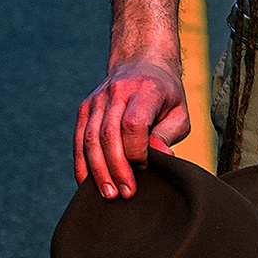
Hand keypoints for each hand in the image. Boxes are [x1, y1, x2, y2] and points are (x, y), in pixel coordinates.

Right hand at [75, 55, 188, 198]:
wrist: (141, 63)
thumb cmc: (165, 95)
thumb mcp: (179, 112)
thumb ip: (168, 135)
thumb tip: (160, 159)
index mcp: (144, 90)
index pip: (132, 124)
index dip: (136, 151)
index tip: (146, 166)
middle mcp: (117, 92)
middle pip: (108, 134)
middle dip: (116, 168)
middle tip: (125, 193)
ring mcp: (97, 100)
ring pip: (89, 139)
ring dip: (97, 170)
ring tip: (108, 195)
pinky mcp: (85, 108)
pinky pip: (78, 139)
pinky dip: (82, 164)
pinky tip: (87, 183)